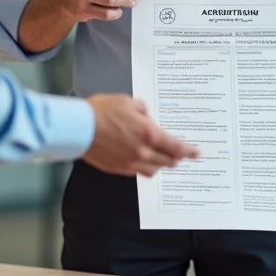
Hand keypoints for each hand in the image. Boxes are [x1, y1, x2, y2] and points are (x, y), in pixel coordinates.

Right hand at [83, 94, 199, 176]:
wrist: (79, 127)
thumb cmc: (102, 111)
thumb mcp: (129, 102)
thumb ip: (144, 111)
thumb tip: (148, 118)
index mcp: (149, 134)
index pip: (176, 147)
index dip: (189, 151)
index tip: (196, 153)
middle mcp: (143, 152)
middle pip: (169, 161)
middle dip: (177, 157)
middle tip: (180, 153)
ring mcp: (131, 163)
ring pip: (155, 169)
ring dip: (161, 163)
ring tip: (162, 157)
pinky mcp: (119, 169)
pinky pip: (139, 172)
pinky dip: (146, 167)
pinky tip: (144, 160)